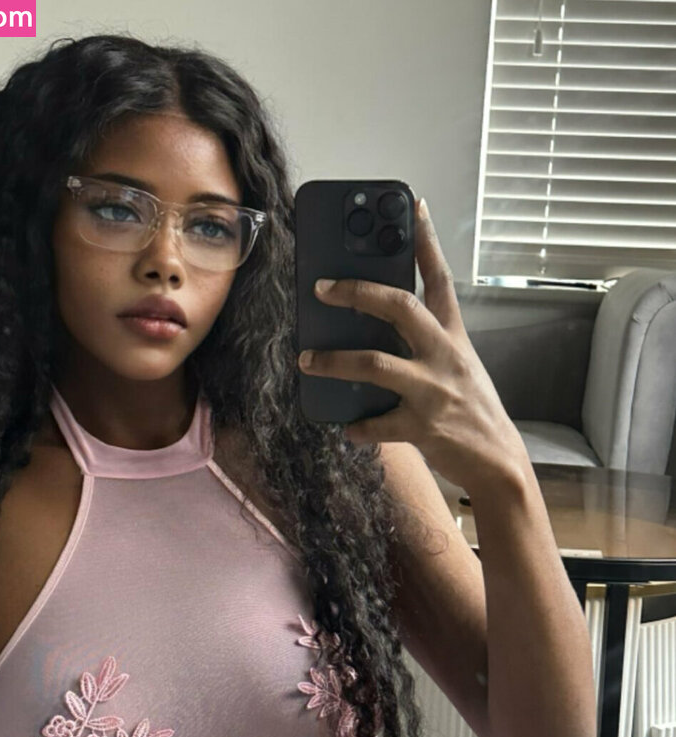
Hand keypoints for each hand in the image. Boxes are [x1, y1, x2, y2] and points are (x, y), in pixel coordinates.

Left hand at [297, 198, 528, 493]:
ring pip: (374, 364)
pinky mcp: (423, 426)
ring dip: (333, 360)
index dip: (425, 240)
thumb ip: (426, 344)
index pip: (440, 277)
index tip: (412, 204)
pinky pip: (376, 423)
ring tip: (306, 360)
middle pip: (399, 306)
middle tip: (321, 287)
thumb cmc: (472, 410)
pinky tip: (347, 428)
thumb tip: (375, 330)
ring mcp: (434, 390)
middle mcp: (445, 355)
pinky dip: (357, 427)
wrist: (499, 463)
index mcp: (454, 336)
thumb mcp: (458, 366)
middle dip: (356, 290)